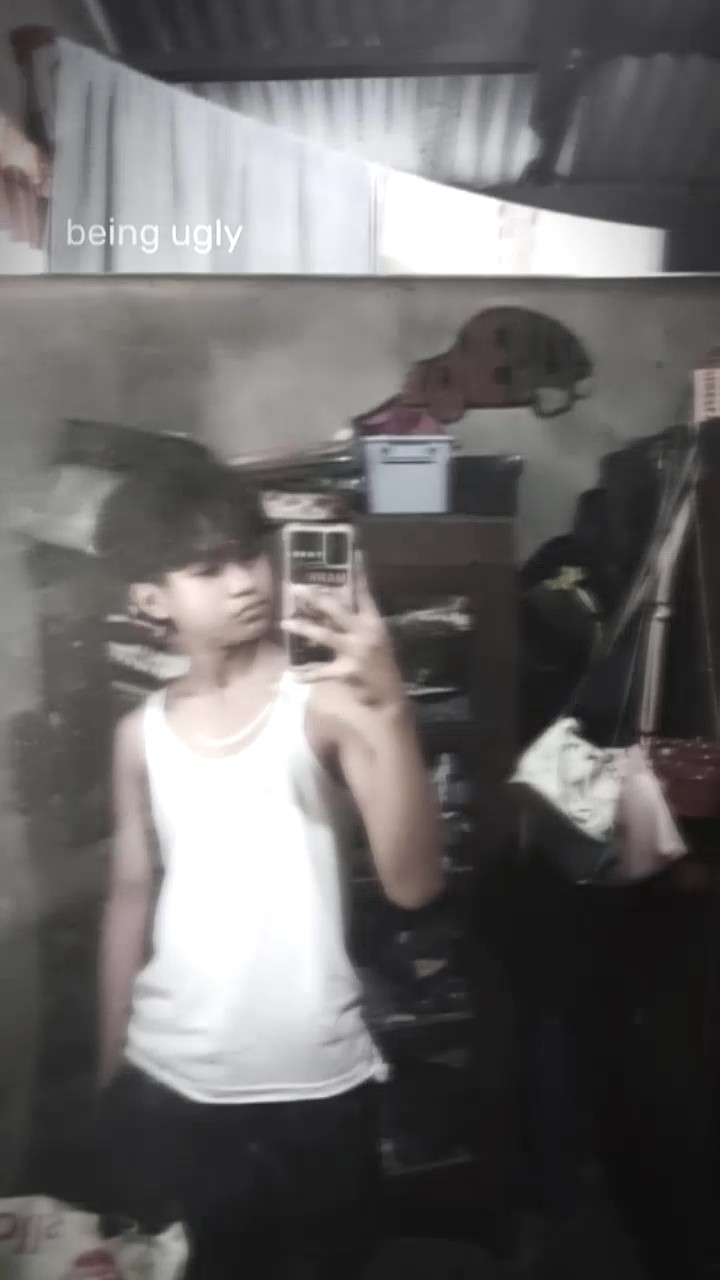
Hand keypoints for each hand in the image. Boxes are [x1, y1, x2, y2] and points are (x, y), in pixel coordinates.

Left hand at [281, 561, 404, 708]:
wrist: (390, 695)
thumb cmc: (381, 665)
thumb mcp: (376, 638)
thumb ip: (359, 622)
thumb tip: (334, 606)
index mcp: (374, 622)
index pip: (364, 592)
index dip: (359, 573)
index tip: (353, 553)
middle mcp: (365, 632)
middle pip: (338, 610)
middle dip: (316, 598)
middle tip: (296, 588)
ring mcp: (356, 651)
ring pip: (325, 635)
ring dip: (303, 628)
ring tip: (285, 623)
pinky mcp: (347, 671)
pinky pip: (321, 671)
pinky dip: (307, 674)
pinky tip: (293, 674)